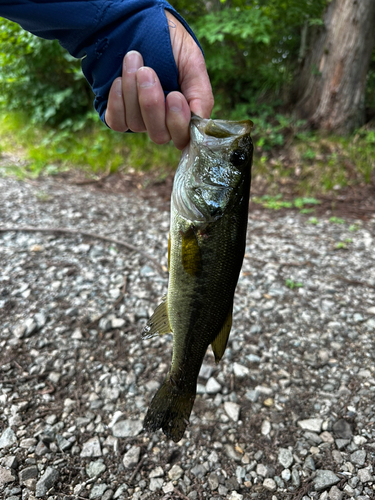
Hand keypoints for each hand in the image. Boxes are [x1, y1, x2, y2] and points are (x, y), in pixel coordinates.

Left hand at [104, 11, 213, 149]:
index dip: (178, 122)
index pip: (183, 138)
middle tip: (147, 72)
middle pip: (159, 135)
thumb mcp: (193, 62)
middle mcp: (162, 121)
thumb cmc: (172, 45)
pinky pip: (118, 122)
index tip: (174, 95)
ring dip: (132, 91)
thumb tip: (200, 121)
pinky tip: (119, 79)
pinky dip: (117, 102)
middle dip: (152, 105)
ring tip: (134, 60)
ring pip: (136, 124)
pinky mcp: (119, 114)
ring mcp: (140, 119)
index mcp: (184, 114)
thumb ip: (201, 94)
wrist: (140, 23)